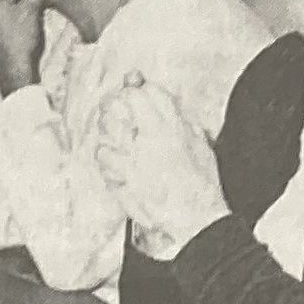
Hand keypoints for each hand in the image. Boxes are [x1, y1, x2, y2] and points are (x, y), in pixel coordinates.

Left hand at [95, 73, 229, 252]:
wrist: (195, 216)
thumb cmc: (201, 183)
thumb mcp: (200, 143)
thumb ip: (181, 120)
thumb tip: (167, 105)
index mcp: (170, 127)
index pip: (145, 92)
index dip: (137, 88)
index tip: (134, 88)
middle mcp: (148, 139)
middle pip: (118, 106)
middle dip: (115, 105)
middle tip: (117, 110)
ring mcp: (131, 159)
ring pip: (105, 131)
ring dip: (109, 133)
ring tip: (119, 139)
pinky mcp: (120, 179)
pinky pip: (103, 159)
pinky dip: (108, 159)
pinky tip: (118, 163)